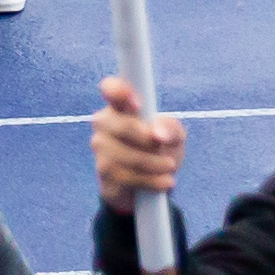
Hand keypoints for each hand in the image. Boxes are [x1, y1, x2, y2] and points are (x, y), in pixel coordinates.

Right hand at [90, 74, 186, 198]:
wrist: (147, 185)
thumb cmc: (159, 149)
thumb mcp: (173, 135)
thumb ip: (171, 128)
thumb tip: (158, 135)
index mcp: (121, 106)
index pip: (111, 89)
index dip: (119, 92)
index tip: (138, 105)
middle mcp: (105, 123)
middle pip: (121, 126)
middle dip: (145, 139)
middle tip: (162, 145)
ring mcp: (101, 148)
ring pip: (125, 156)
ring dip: (153, 163)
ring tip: (170, 167)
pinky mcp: (103, 172)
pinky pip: (127, 176)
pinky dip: (150, 180)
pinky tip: (165, 181)